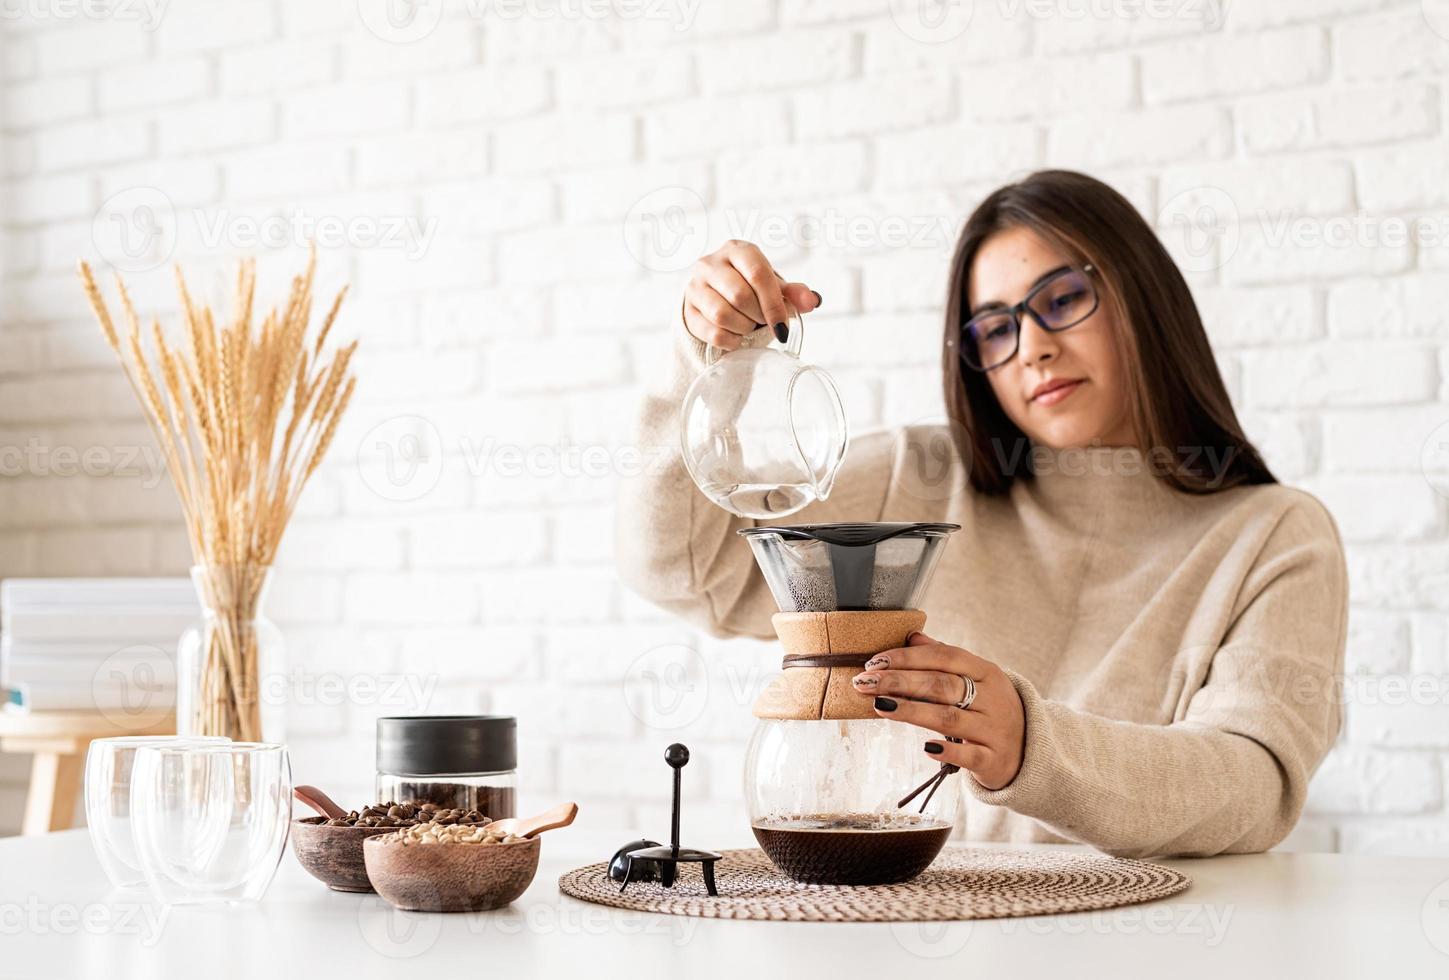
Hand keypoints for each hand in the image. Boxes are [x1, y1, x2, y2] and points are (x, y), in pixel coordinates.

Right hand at [683, 240, 820, 350]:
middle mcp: (711, 262)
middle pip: (740, 295)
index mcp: (738, 250)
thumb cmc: (750, 288)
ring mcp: (695, 285)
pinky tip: (736, 337)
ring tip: (749, 326)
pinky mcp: (688, 309)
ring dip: (743, 328)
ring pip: (722, 315)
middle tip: (763, 322)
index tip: (783, 326)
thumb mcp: (773, 287)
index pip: (759, 275)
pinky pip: (712, 332)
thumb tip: (811, 300)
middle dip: (758, 316)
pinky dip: (730, 340)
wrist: (715, 296)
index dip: (774, 304)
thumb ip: (793, 293)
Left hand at [851, 631, 1025, 790]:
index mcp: (987, 672)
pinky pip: (969, 755)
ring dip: (912, 711)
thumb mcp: (977, 680)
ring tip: (880, 706)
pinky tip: (926, 747)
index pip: (945, 657)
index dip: (909, 657)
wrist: (1031, 750)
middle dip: (899, 682)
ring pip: (950, 718)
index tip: (875, 661)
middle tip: (865, 683)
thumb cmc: (991, 709)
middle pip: (942, 685)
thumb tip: (912, 636)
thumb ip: (944, 659)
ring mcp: (995, 729)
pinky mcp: (994, 759)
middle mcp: (993, 698)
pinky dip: (948, 750)